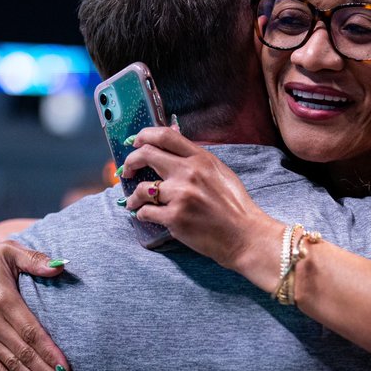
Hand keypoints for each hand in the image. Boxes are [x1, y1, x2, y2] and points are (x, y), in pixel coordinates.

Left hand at [121, 127, 283, 272]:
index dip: (143, 135)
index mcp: (201, 158)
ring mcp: (180, 195)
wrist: (244, 235)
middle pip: (146, 155)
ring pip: (141, 188)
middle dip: (130, 162)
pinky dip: (142, 214)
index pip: (165, 136)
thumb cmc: (234, 206)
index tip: (135, 143)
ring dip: (132, 196)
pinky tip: (146, 216)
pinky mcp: (174, 218)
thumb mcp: (220, 172)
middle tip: (126, 171)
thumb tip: (173, 146)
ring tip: (133, 202)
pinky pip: (146, 212)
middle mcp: (189, 172)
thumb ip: (196, 159)